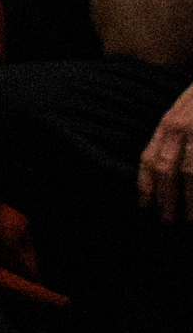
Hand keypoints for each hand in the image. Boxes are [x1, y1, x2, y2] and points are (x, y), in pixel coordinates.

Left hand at [146, 82, 192, 229]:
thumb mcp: (181, 112)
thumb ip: (171, 136)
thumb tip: (161, 168)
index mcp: (168, 124)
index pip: (149, 157)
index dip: (146, 183)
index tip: (145, 205)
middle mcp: (181, 127)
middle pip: (167, 169)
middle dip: (166, 197)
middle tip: (167, 220)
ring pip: (191, 173)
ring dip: (190, 199)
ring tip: (190, 219)